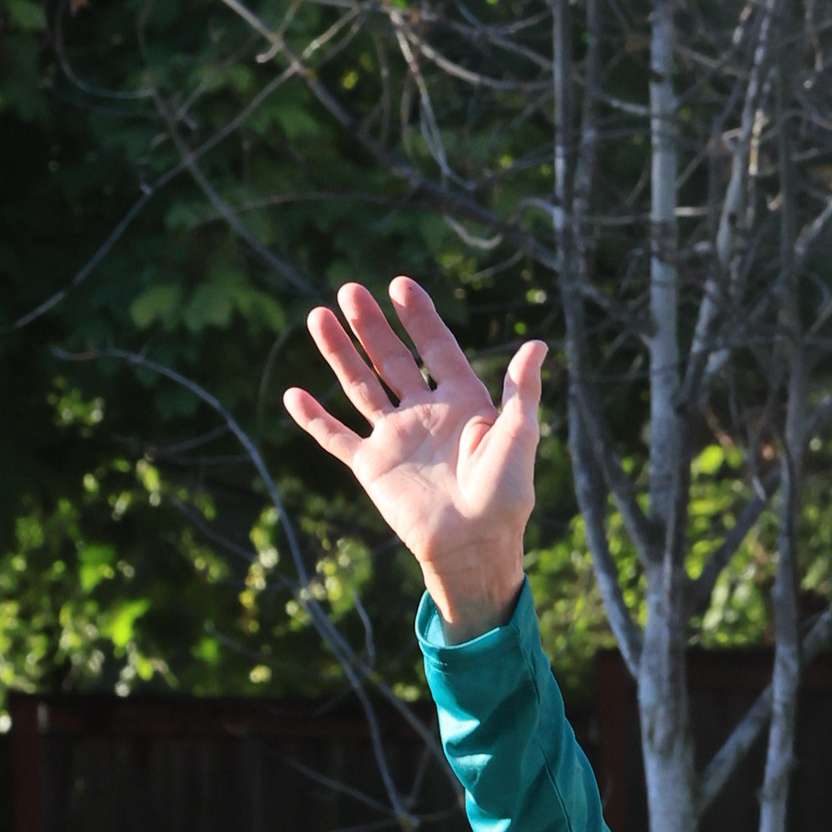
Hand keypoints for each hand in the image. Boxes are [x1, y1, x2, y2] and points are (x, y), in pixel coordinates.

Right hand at [282, 277, 544, 636]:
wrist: (474, 546)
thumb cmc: (504, 496)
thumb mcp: (518, 436)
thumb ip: (521, 390)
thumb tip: (538, 344)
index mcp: (461, 402)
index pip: (437, 348)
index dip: (419, 317)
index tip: (399, 285)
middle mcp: (424, 414)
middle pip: (393, 359)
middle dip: (372, 326)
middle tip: (350, 290)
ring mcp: (395, 438)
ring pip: (360, 386)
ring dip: (339, 353)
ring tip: (318, 316)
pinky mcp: (373, 467)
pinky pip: (337, 438)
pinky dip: (314, 418)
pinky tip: (293, 394)